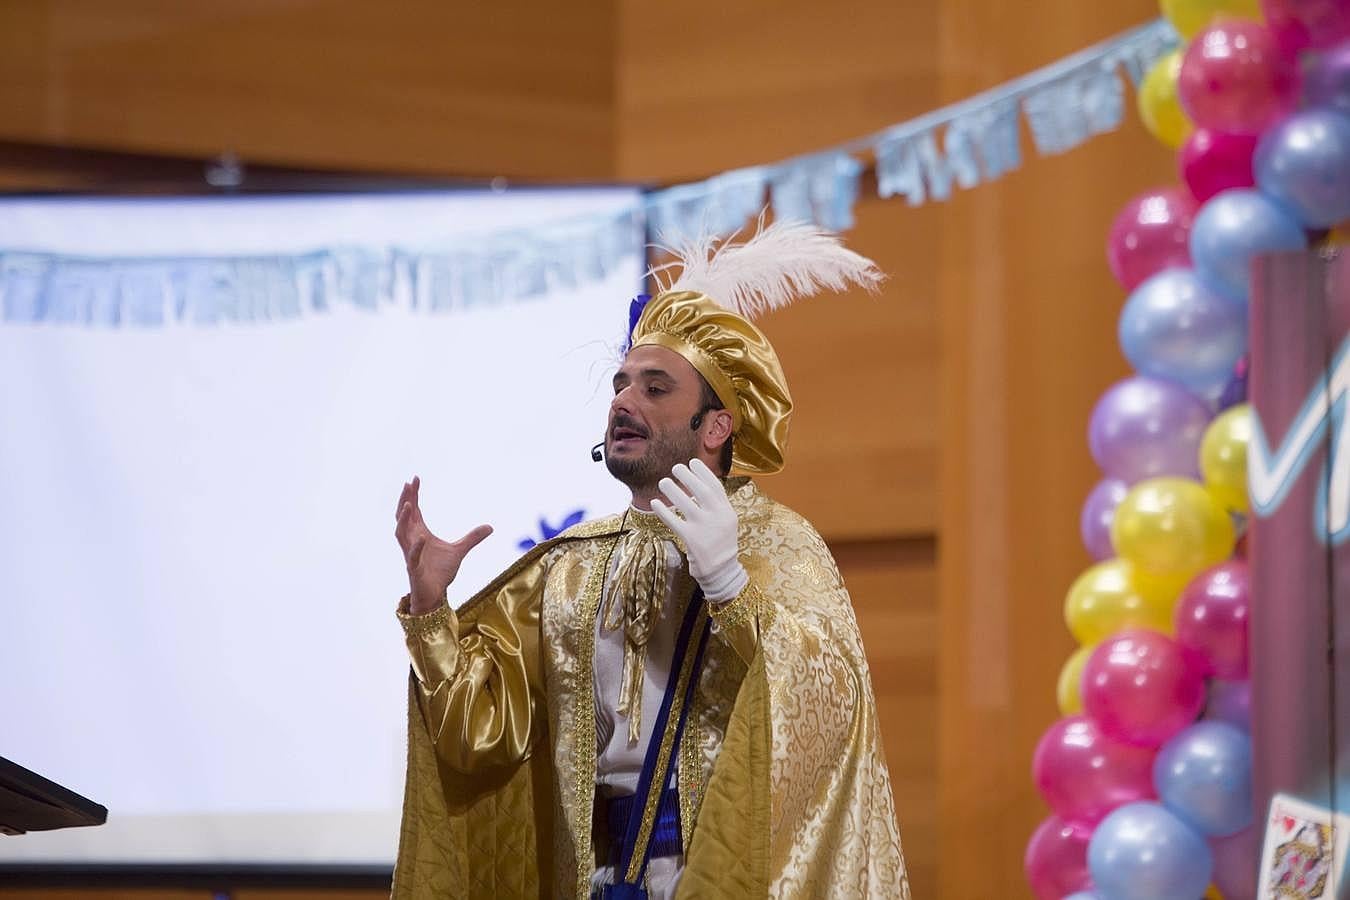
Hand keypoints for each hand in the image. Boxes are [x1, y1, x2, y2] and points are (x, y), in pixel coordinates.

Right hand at [394, 476, 492, 613]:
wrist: (435, 595)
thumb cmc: (441, 572)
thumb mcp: (460, 551)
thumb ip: (472, 538)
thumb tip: (491, 526)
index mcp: (420, 533)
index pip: (414, 510)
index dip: (413, 495)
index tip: (416, 478)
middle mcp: (412, 541)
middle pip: (403, 516)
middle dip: (405, 500)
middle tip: (408, 484)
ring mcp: (411, 554)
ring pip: (400, 534)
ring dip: (403, 519)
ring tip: (408, 504)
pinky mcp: (414, 569)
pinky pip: (412, 556)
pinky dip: (416, 547)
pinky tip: (422, 537)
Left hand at [650, 458, 746, 600]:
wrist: (722, 571)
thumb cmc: (720, 544)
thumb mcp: (726, 522)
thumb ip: (715, 505)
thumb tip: (696, 485)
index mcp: (727, 511)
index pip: (715, 486)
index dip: (703, 472)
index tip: (693, 462)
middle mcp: (717, 517)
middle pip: (701, 491)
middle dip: (687, 476)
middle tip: (676, 467)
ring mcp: (704, 528)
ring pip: (685, 503)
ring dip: (672, 490)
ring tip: (663, 482)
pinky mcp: (691, 539)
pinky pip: (673, 521)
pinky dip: (663, 510)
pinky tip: (655, 503)